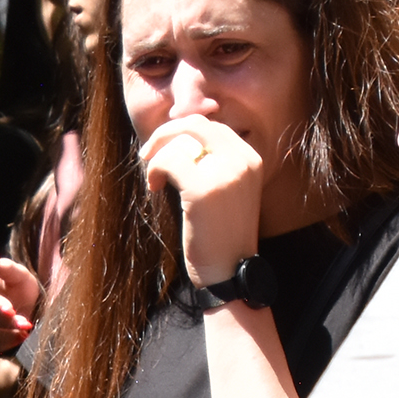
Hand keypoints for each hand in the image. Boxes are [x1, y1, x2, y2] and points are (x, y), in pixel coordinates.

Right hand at [0, 254, 42, 354]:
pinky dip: (6, 343)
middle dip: (6, 323)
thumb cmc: (17, 285)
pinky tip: (19, 337)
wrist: (19, 303)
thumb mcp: (17, 273)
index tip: (11, 311)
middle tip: (26, 326)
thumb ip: (7, 268)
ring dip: (7, 335)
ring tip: (25, 331)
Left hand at [138, 111, 266, 289]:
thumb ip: (212, 162)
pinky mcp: (203, 189)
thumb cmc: (220, 235)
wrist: (229, 272)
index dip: (182, 131)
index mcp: (250, 158)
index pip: (211, 126)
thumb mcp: (225, 190)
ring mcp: (226, 172)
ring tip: (154, 180)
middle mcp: (243, 160)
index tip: (165, 148)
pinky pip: (168, 161)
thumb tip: (176, 136)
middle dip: (164, 134)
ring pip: (178, 142)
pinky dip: (154, 170)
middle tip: (147, 154)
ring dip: (157, 157)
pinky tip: (155, 188)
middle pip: (194, 125)